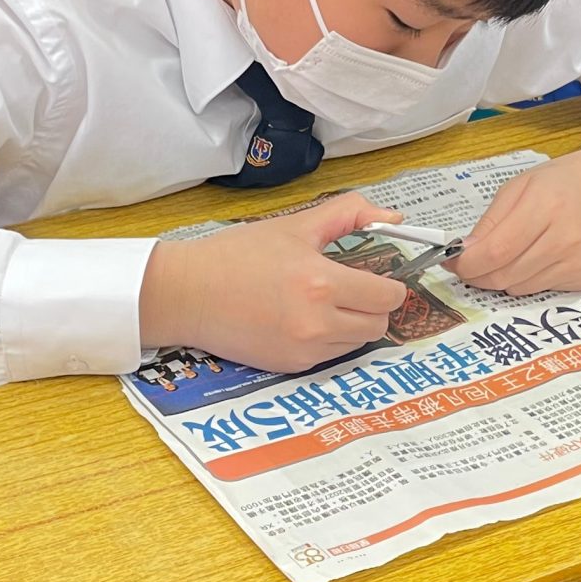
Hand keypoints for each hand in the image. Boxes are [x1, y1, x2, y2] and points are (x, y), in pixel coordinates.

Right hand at [139, 191, 412, 373]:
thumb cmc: (236, 255)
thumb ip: (348, 214)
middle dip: (374, 306)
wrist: (187, 294)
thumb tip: (393, 218)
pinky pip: (330, 356)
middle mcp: (317, 323)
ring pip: (357, 343)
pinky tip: (303, 320)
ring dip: (353, 324)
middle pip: (379, 324)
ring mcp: (304, 350)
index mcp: (321, 282)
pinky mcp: (290, 366)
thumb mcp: (294, 225)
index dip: (389, 284)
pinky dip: (328, 339)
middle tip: (354, 289)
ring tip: (324, 303)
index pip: (387, 296)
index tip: (378, 275)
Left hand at [452, 140, 580, 294]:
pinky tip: (542, 257)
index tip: (454, 263)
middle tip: (472, 265)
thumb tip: (463, 254)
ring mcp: (580, 261)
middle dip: (480, 275)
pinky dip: (531, 279)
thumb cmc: (566, 183)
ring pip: (520, 288)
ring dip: (505, 277)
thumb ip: (491, 221)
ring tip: (513, 254)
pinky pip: (543, 290)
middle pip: (504, 275)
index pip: (495, 251)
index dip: (468, 264)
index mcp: (546, 205)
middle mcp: (566, 237)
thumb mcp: (522, 186)